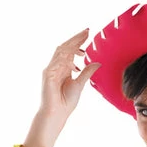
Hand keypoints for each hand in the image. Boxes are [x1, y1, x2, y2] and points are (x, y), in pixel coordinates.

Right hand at [25, 29, 100, 146]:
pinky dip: (66, 57)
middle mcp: (57, 66)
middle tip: (87, 32)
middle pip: (66, 47)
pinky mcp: (48, 74)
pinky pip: (56, 61)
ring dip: (72, 44)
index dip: (79, 42)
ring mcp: (51, 69)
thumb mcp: (80, 84)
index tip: (89, 35)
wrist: (56, 114)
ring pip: (60, 51)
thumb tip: (98, 63)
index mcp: (64, 68)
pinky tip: (75, 54)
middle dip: (76, 39)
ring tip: (83, 39)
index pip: (71, 51)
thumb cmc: (66, 102)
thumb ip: (87, 72)